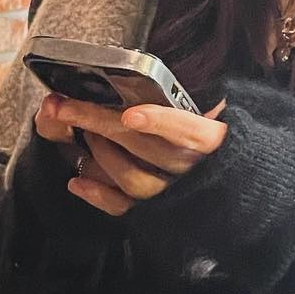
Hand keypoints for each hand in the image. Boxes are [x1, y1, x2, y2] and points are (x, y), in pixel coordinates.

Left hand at [33, 93, 227, 216]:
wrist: (228, 190)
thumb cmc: (210, 142)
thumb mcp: (212, 116)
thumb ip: (196, 102)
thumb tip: (182, 82)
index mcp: (210, 140)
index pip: (190, 131)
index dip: (159, 122)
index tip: (130, 115)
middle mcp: (191, 168)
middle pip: (144, 148)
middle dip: (99, 123)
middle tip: (66, 105)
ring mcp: (172, 191)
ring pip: (132, 178)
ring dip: (100, 154)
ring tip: (84, 134)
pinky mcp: (154, 211)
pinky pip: (124, 208)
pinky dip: (97, 194)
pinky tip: (77, 181)